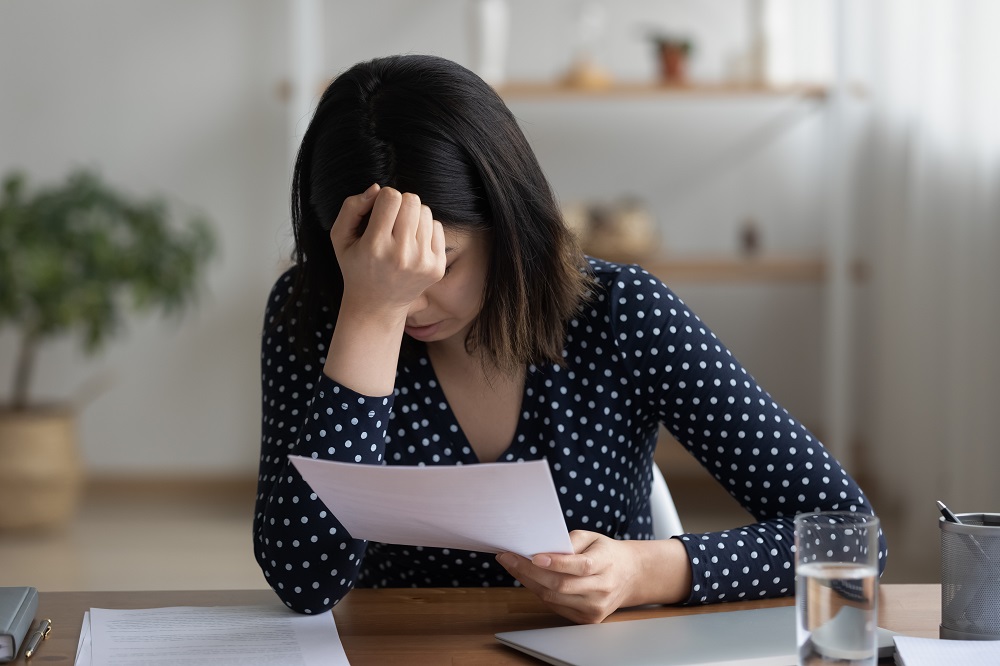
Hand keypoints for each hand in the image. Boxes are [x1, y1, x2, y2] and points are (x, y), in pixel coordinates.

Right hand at [330, 184, 445, 319]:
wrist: (377, 305)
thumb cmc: (356, 266)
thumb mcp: (340, 237)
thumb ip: (352, 207)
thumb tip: (377, 188)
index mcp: (375, 246)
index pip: (391, 197)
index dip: (384, 199)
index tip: (378, 212)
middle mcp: (401, 255)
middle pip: (412, 200)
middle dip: (400, 204)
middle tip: (391, 221)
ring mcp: (422, 262)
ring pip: (425, 211)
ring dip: (413, 216)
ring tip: (401, 233)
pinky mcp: (437, 267)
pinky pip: (437, 227)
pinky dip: (424, 230)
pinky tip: (412, 244)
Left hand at [496, 531, 644, 623]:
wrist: (629, 575)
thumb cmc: (605, 552)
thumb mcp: (592, 537)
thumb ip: (570, 541)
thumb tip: (542, 548)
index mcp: (605, 564)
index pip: (579, 567)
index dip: (556, 563)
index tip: (534, 556)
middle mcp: (601, 589)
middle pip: (561, 585)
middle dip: (529, 572)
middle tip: (508, 558)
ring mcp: (594, 607)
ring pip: (554, 598)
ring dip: (529, 582)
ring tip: (513, 566)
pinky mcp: (587, 619)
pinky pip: (556, 606)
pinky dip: (540, 592)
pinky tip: (529, 579)